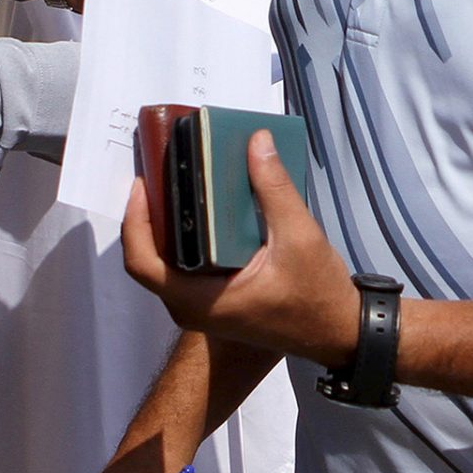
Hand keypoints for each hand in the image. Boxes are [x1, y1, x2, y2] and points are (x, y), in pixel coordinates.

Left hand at [122, 130, 360, 365]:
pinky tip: (206, 205)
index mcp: (202, 300)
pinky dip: (189, 234)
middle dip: (152, 214)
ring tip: (182, 181)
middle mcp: (192, 307)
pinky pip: (186, 264)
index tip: (144, 184)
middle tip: (165, 172)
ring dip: (170, 222)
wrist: (335, 330)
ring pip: (168, 261)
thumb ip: (275, 189)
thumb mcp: (300, 237)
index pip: (144, 263)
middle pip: (151, 258)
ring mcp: (202, 306)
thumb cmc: (317, 294)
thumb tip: (256, 142)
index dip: (136, 221)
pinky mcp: (215, 299)